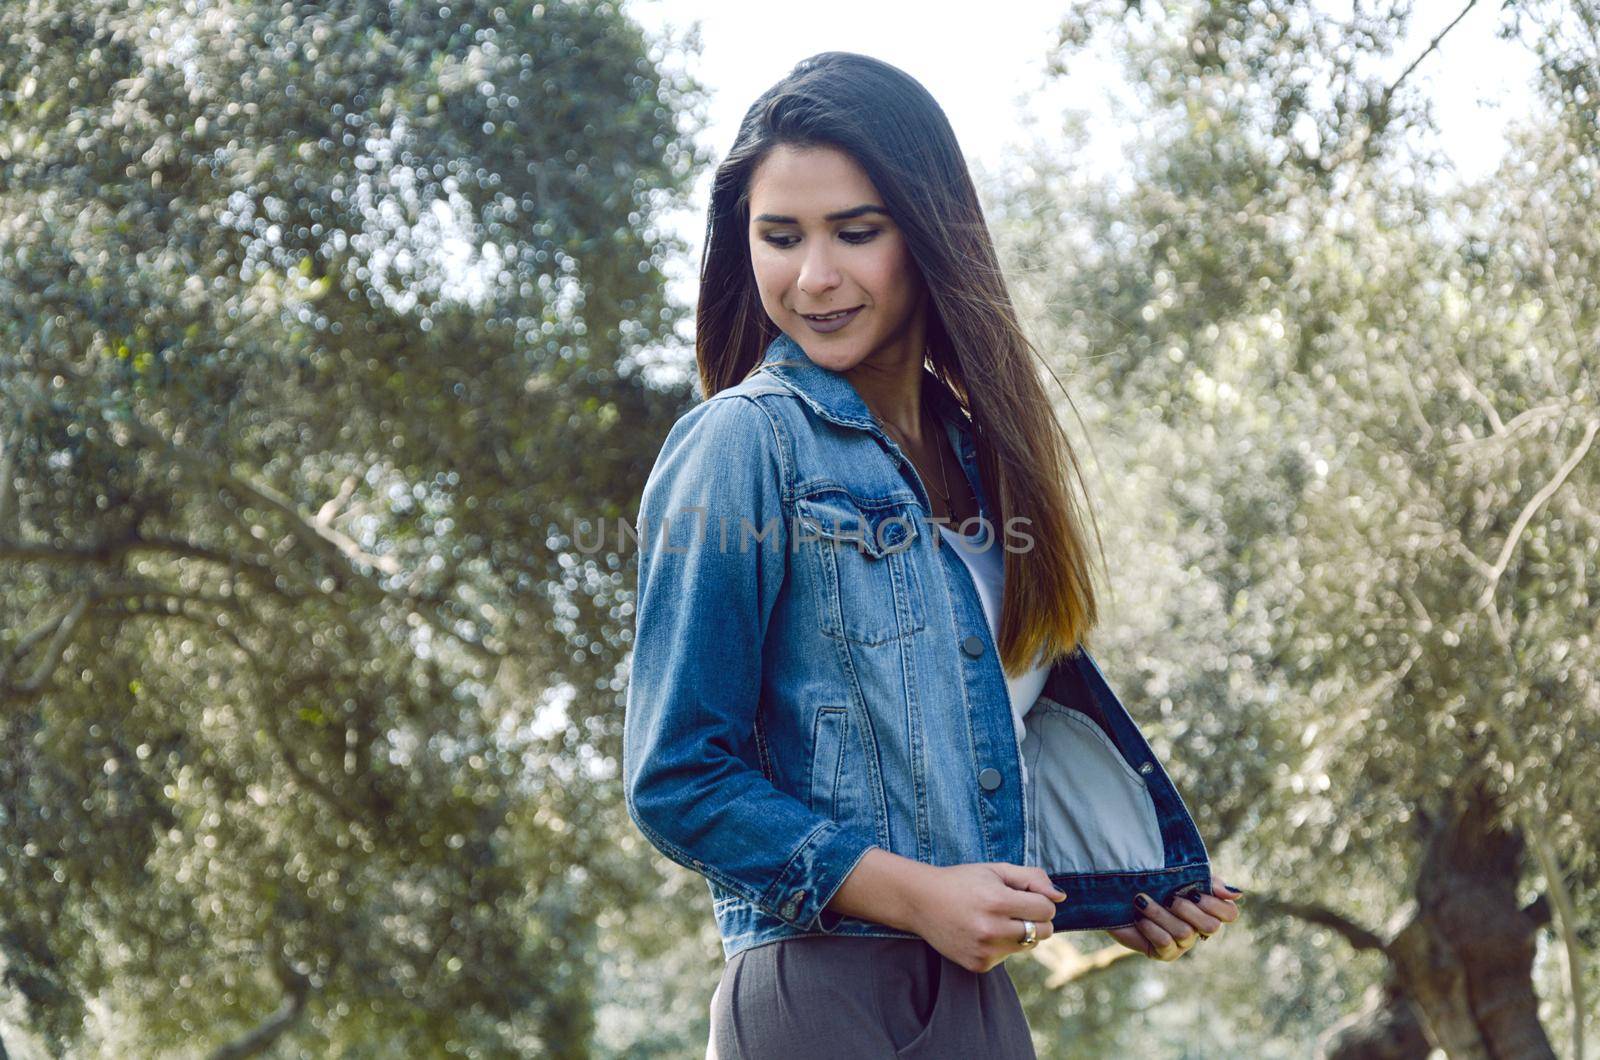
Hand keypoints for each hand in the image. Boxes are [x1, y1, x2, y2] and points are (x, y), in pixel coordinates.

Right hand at [906, 862, 1064, 973]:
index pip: (1046, 909)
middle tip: (1014, 907)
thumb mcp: (996, 870)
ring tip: (996, 919)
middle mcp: (992, 929)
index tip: (1024, 894)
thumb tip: (1061, 897)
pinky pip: (1008, 956)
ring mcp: (985, 951)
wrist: (921, 902)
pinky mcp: (979, 965)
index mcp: (997, 902)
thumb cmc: (962, 881)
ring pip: (1028, 945)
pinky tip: (982, 932)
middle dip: (1036, 918)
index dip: (1040, 899)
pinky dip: (1002, 945)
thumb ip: (1032, 878)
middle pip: (1044, 931)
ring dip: (1021, 932)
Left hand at [1104, 878, 1242, 960]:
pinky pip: (1165, 944)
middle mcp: (1197, 928)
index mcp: (1205, 907)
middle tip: (1170, 896)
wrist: (1113, 890)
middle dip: (1188, 909)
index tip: (1193, 890)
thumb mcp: (1179, 874)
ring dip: (1161, 914)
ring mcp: (1181, 943)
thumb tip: (1237, 894)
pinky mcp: (1162, 953)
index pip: (1229, 914)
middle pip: (1211, 926)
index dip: (1215, 904)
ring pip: (1185, 933)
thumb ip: (1208, 881)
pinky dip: (1151, 927)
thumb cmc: (1149, 880)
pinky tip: (1139, 917)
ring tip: (1142, 901)